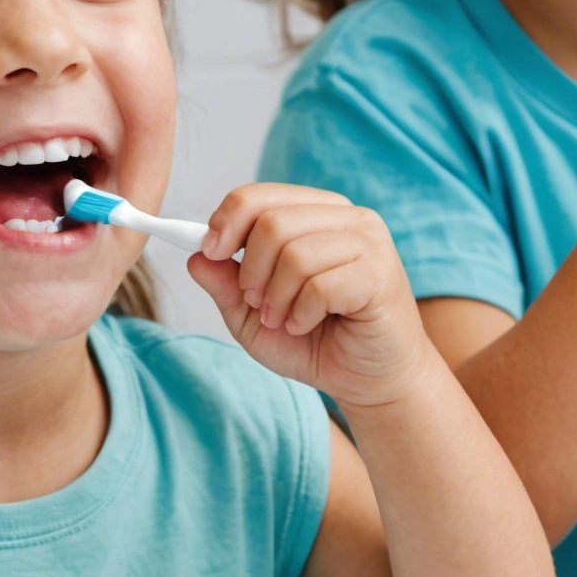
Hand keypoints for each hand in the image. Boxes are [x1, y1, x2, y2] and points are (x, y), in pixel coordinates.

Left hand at [188, 183, 433, 411]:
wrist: (371, 380)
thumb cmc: (317, 342)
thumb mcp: (254, 316)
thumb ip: (226, 285)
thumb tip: (195, 257)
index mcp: (315, 212)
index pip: (258, 195)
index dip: (226, 221)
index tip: (210, 252)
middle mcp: (346, 217)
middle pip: (271, 222)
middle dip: (251, 271)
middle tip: (258, 303)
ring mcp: (369, 242)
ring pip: (295, 254)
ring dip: (277, 298)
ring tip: (283, 319)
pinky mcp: (381, 274)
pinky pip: (321, 286)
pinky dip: (302, 314)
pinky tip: (307, 325)